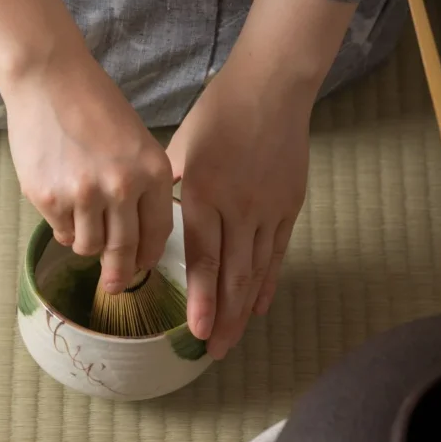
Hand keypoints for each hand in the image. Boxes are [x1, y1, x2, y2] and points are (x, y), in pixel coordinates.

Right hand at [0, 0, 173, 292]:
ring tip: (82, 225)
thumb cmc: (95, 106)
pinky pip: (61, 232)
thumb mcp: (138, 142)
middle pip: (125, 251)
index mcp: (153, 173)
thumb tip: (138, 238)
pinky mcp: (49, 197)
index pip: (157, 234)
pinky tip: (62, 205)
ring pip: (90, 247)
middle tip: (114, 285)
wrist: (49, 78)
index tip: (140, 267)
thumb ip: (144, 186)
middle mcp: (122, 188)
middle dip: (119, 274)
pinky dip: (63, 228)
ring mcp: (84, 195)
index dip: (148, 257)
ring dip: (87, 244)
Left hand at [167, 0, 355, 357]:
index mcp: (204, 194)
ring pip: (256, 271)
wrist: (272, 89)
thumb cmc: (218, 114)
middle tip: (215, 352)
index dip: (202, 300)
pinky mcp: (289, 206)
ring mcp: (268, 210)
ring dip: (243, 310)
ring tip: (233, 340)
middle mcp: (238, 208)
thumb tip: (152, 222)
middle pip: (233, 275)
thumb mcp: (178, 149)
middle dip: (223, 319)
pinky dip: (267, 282)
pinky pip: (277, 253)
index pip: (205, 259)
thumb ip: (167, 190)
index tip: (196, 332)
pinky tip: (258, 307)